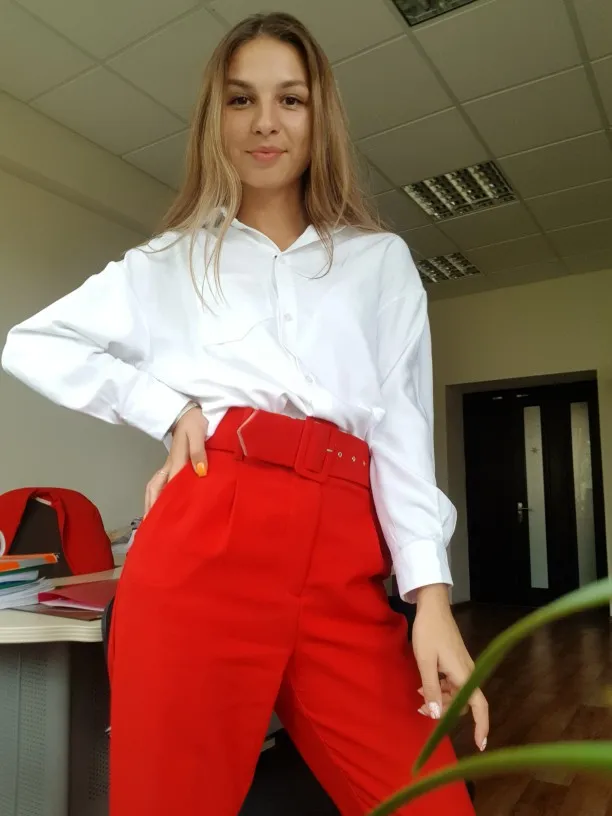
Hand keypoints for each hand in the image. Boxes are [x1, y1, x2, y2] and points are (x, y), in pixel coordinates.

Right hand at [144, 404, 207, 513]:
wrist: (187, 412)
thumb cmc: (194, 424)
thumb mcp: (197, 435)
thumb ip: (198, 452)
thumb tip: (200, 472)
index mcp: (175, 461)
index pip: (170, 486)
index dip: (167, 503)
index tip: (165, 521)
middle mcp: (168, 467)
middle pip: (154, 490)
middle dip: (151, 507)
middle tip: (151, 527)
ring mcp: (168, 466)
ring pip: (154, 488)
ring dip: (151, 504)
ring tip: (152, 522)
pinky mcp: (171, 465)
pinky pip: (160, 485)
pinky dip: (157, 497)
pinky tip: (161, 506)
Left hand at [411, 584, 488, 751]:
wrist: (433, 606)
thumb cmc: (428, 632)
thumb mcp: (425, 662)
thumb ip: (431, 689)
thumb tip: (436, 716)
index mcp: (463, 674)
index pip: (479, 706)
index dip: (481, 726)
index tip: (480, 745)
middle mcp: (468, 672)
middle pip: (463, 703)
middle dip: (444, 710)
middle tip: (421, 709)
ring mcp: (463, 666)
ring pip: (457, 694)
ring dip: (440, 699)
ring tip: (420, 696)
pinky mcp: (457, 661)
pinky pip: (453, 683)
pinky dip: (441, 688)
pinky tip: (426, 685)